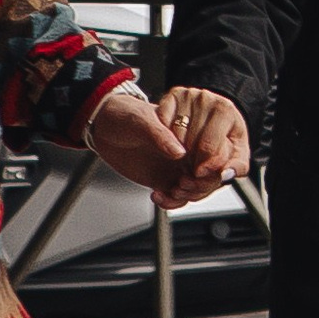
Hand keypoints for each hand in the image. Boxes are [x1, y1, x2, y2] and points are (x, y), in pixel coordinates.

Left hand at [87, 84, 230, 208]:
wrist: (103, 127)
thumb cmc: (124, 114)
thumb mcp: (140, 120)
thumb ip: (160, 135)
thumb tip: (179, 151)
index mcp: (189, 129)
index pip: (215, 149)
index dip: (213, 163)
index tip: (199, 171)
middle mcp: (187, 149)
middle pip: (211, 174)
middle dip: (200, 185)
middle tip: (182, 184)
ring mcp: (177, 166)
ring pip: (196, 189)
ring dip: (186, 196)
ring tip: (169, 191)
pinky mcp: (164, 179)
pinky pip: (177, 197)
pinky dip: (171, 203)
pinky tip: (157, 196)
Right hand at [157, 81, 251, 196]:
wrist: (216, 114)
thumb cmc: (227, 135)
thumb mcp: (237, 151)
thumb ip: (237, 166)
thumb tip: (226, 174)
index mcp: (225, 110)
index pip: (209, 146)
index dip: (204, 165)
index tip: (201, 174)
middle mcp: (207, 98)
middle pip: (190, 141)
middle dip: (191, 161)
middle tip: (192, 168)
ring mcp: (189, 95)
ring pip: (175, 134)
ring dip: (176, 153)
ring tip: (185, 159)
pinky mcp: (173, 95)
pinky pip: (163, 123)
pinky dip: (165, 138)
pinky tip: (174, 144)